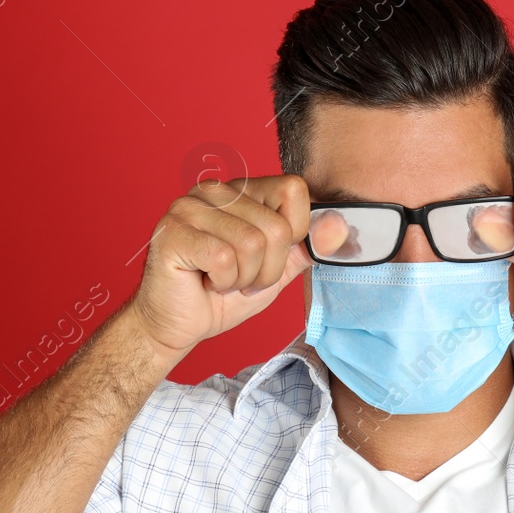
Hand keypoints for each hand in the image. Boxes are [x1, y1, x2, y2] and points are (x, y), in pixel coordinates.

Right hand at [129, 174, 312, 355]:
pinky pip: (225, 258)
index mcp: (242, 189)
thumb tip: (340, 225)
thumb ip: (308, 246)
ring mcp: (189, 206)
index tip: (267, 256)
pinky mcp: (173, 231)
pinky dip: (223, 282)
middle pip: (276, 227)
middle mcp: (215, 189)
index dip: (292, 234)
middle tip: (241, 279)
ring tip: (222, 280)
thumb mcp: (277, 269)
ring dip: (244, 278)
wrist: (177, 324)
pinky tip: (205, 281)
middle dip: (267, 269)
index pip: (294, 189)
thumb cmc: (222, 294)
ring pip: (252, 244)